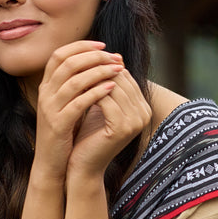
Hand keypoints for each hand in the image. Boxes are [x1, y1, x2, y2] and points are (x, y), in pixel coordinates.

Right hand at [33, 41, 124, 181]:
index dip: (81, 46)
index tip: (103, 46)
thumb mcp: (69, 104)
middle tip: (114, 57)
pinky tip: (111, 89)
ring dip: (99, 72)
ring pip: (74, 81)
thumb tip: (102, 63)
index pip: (60, 55)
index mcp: (46, 86)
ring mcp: (49, 109)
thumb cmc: (65, 133)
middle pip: (68, 63)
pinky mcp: (58, 125)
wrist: (51, 163)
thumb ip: (79, 85)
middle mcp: (45, 94)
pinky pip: (78, 103)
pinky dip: (96, 93)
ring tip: (118, 69)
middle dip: (94, 57)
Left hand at [67, 65, 151, 179]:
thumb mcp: (102, 105)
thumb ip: (109, 84)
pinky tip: (74, 87)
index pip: (124, 76)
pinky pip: (105, 100)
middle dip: (97, 68)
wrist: (84, 165)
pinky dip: (89, 91)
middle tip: (76, 61)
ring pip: (113, 86)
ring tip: (73, 71)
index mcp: (143, 108)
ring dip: (91, 77)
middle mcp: (144, 114)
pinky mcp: (123, 128)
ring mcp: (136, 122)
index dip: (103, 65)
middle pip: (120, 78)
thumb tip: (114, 53)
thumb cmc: (90, 135)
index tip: (82, 58)